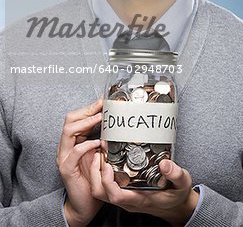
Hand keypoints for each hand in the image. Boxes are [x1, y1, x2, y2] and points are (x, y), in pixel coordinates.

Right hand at [57, 99, 103, 226]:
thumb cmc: (94, 177)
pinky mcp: (67, 169)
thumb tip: (115, 123)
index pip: (76, 117)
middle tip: (103, 107)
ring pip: (68, 131)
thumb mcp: (99, 153)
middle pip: (70, 119)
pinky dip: (85, 145)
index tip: (104, 101)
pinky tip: (97, 143)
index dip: (89, 107)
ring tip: (100, 119)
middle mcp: (66, 146)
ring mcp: (64, 157)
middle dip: (87, 111)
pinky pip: (73, 153)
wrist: (85, 202)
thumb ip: (102, 138)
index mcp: (73, 140)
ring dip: (86, 122)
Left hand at [89, 156, 198, 225]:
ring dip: (97, 173)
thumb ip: (175, 174)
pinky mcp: (125, 192)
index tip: (108, 164)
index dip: (107, 181)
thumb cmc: (178, 195)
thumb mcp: (182, 183)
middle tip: (100, 152)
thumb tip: (164, 164)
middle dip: (96, 173)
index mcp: (140, 198)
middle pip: (102, 192)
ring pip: (102, 190)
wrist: (178, 206)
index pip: (115, 195)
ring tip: (101, 154)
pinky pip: (107, 186)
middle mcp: (129, 200)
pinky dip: (103, 173)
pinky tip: (108, 159)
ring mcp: (126, 197)